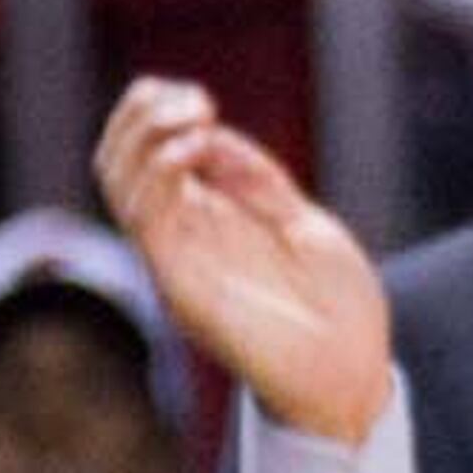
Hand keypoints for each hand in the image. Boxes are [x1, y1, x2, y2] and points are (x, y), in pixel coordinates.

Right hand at [94, 77, 392, 441]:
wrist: (355, 374)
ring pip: (119, 184)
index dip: (152, 112)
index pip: (144, 156)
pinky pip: (145, 220)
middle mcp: (181, 242)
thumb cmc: (338, 309)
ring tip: (196, 114)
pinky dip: (159, 171)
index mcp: (206, 223)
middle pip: (117, 163)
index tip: (198, 97)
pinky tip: (195, 147)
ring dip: (147, 134)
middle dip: (140, 114)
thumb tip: (210, 133)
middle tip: (194, 100)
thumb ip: (254, 181)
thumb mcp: (300, 223)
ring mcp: (178, 262)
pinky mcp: (183, 285)